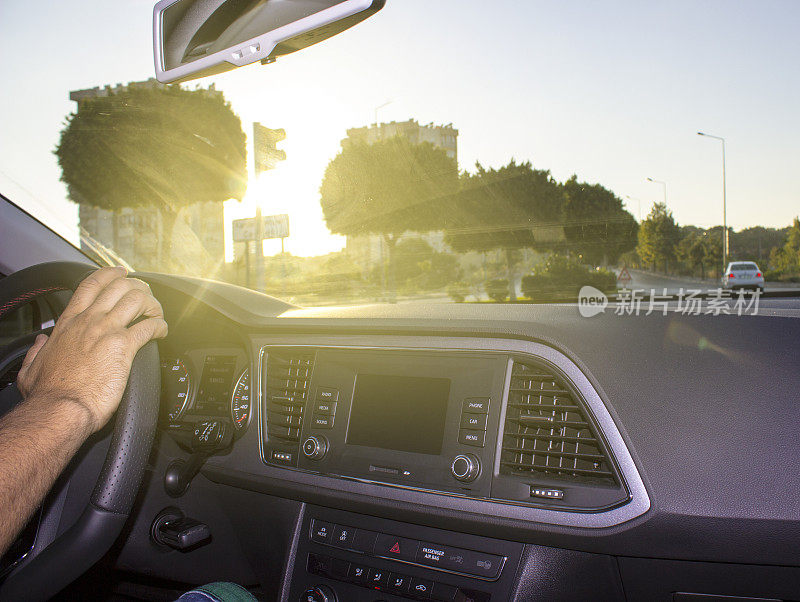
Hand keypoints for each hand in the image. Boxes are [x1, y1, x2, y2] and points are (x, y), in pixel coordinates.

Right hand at [16, 266, 167, 433]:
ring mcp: (106, 331)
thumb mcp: (31, 368)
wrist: (60, 409)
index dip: (110, 274)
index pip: (90, 285)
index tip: (121, 274)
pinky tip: (162, 331)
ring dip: (152, 304)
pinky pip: (149, 326)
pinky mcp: (123, 346)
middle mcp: (89, 322)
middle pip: (119, 286)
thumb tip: (39, 342)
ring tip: (156, 313)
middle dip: (138, 287)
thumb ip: (35, 351)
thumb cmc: (48, 394)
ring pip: (137, 299)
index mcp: (69, 324)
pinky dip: (160, 326)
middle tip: (146, 296)